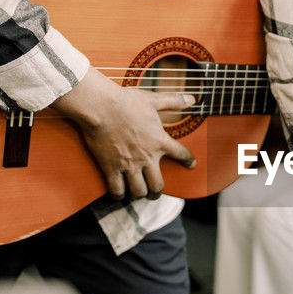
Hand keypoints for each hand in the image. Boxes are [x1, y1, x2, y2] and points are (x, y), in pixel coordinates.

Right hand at [51, 70, 195, 198]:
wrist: (100, 106)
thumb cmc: (126, 102)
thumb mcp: (153, 99)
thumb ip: (174, 101)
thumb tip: (192, 98)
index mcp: (159, 141)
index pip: (181, 154)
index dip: (188, 161)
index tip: (191, 165)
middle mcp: (146, 156)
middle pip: (158, 185)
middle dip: (157, 192)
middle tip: (154, 192)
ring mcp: (128, 164)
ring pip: (139, 191)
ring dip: (140, 194)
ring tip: (138, 193)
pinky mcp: (111, 167)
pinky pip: (117, 189)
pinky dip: (119, 195)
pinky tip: (119, 194)